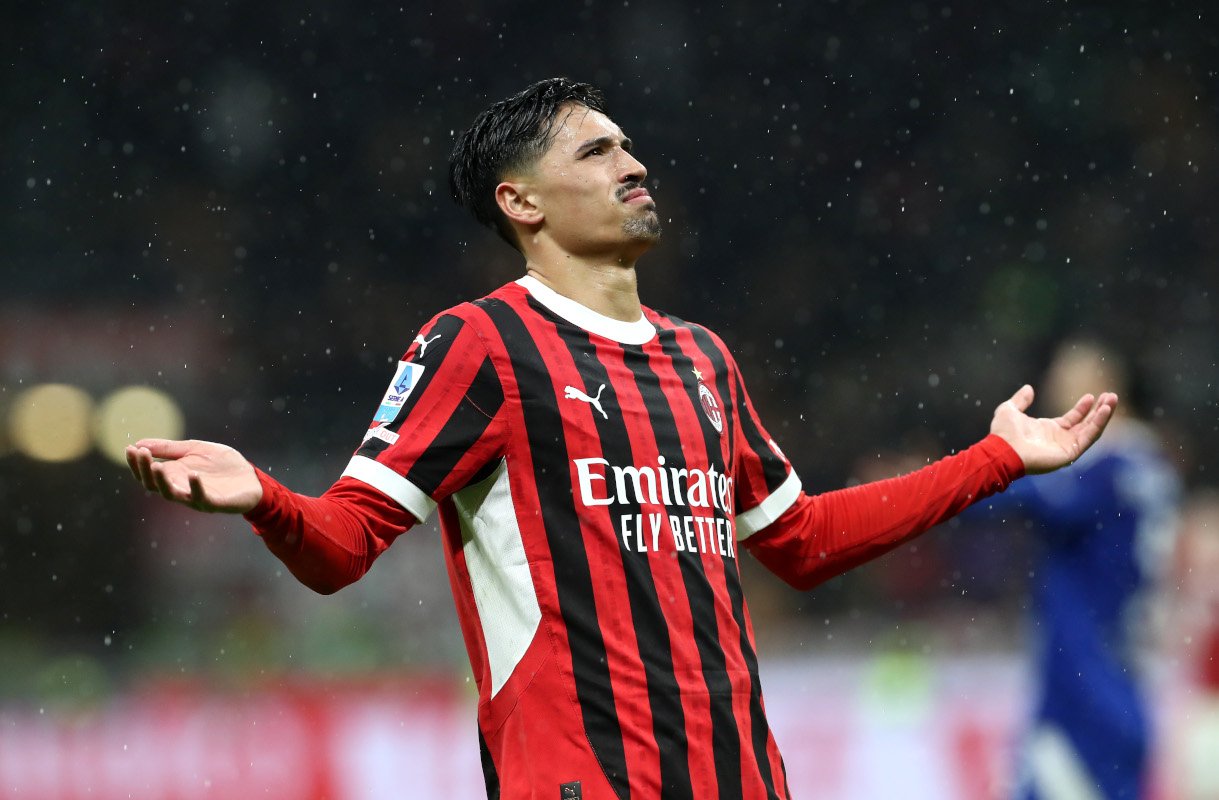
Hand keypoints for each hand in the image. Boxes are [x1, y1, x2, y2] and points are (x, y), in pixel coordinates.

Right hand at [126, 438, 262, 512]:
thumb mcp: (195, 449)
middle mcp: (181, 489)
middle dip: (144, 469)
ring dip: (162, 481)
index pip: (148, 472)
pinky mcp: (214, 502)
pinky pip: (201, 498)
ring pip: (172, 494)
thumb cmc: (223, 465)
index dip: (136, 463)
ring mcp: (196, 497)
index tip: (129, 448)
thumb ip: (170, 448)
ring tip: (156, 466)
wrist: (252, 478)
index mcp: (174, 476)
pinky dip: (196, 487)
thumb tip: (139, 443)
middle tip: (141, 454)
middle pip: (154, 484)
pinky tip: (193, 474)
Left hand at [990, 385, 1118, 474]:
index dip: (1083, 408)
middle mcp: (1060, 439)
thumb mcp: (1009, 409)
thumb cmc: (1003, 433)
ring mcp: (1066, 447)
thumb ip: (1021, 400)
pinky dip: (1099, 424)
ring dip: (1103, 415)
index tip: (1091, 396)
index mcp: (1049, 430)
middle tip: (1110, 396)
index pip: (1073, 419)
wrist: (1001, 449)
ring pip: (1091, 430)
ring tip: (1112, 400)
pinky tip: (1105, 410)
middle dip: (1099, 410)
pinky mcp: (1070, 453)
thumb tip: (1029, 388)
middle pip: (1086, 424)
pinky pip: (1089, 437)